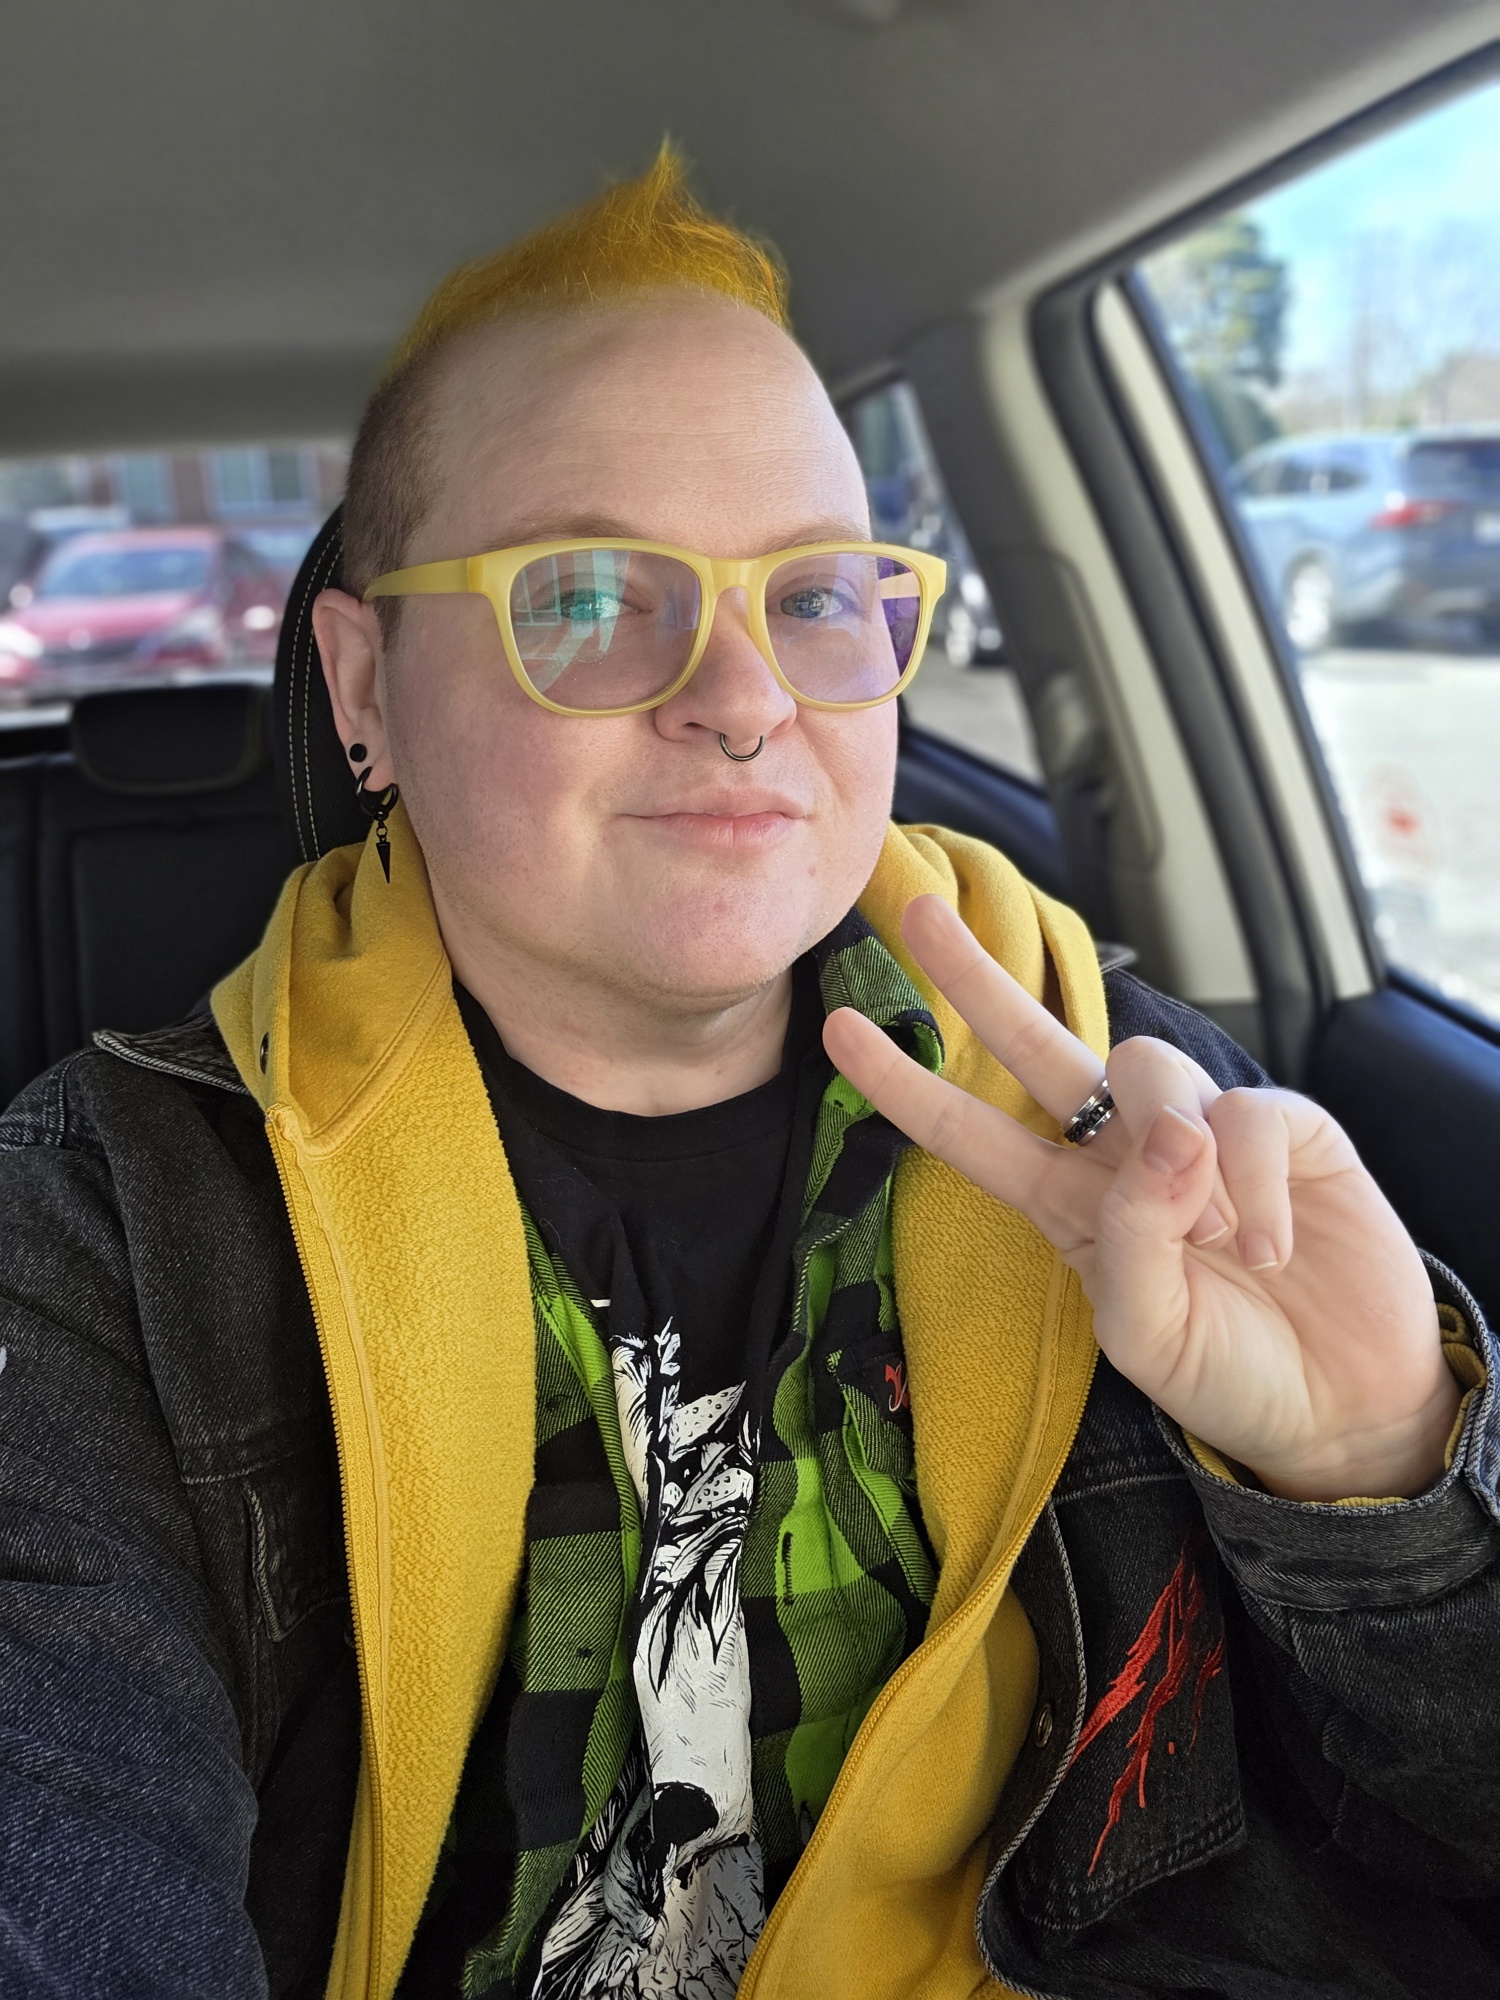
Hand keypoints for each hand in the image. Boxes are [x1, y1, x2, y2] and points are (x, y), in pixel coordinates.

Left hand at [824, 895, 1457, 1501]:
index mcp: (1066, 1203)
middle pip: (1036, 1043)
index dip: (906, 1084)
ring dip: (1179, 1161)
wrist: (1343, 1405)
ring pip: (1150, 1070)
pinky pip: (1249, 1116)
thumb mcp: (1148, 1333)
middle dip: (976, 977)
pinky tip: (1272, 1247)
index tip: (837, 1030)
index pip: (971, 1133)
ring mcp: (1204, 1131)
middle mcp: (1123, 1152)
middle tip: (917, 914)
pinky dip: (1254, 1186)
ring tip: (1223, 1247)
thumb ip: (1135, 1238)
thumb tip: (1174, 1139)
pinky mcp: (1286, 1127)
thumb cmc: (1229, 1372)